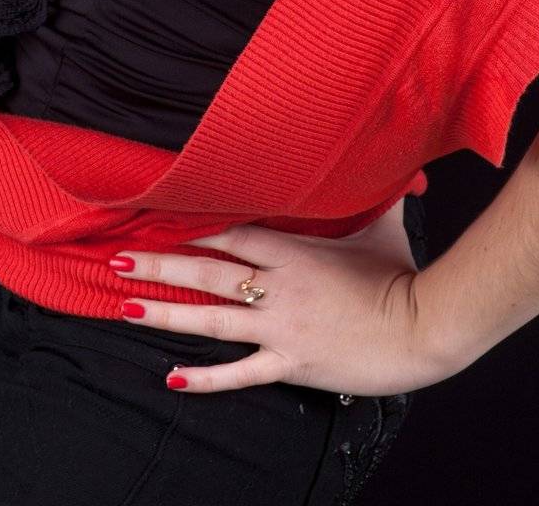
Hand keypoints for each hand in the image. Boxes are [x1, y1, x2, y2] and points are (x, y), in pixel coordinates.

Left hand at [106, 206, 445, 397]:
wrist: (422, 327)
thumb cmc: (403, 275)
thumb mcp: (382, 224)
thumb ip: (376, 191)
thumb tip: (393, 160)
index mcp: (295, 249)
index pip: (232, 230)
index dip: (191, 223)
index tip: (156, 216)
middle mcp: (278, 285)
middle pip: (208, 269)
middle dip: (160, 263)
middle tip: (116, 259)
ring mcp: (281, 326)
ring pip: (212, 319)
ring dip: (167, 312)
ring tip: (126, 305)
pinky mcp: (291, 363)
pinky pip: (240, 372)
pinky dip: (205, 378)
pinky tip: (172, 377)